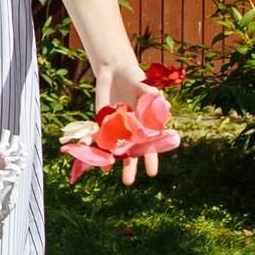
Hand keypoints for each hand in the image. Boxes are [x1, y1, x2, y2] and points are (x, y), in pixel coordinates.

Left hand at [92, 62, 160, 183]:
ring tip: (106, 173)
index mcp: (146, 124)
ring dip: (109, 160)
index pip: (150, 145)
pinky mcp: (101, 122)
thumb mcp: (145, 84)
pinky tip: (86, 151)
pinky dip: (90, 144)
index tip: (152, 172)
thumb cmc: (135, 77)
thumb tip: (167, 106)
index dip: (151, 158)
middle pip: (131, 152)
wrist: (115, 71)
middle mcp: (131, 129)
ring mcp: (115, 128)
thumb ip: (152, 96)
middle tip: (128, 182)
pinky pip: (96, 136)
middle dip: (129, 167)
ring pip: (113, 148)